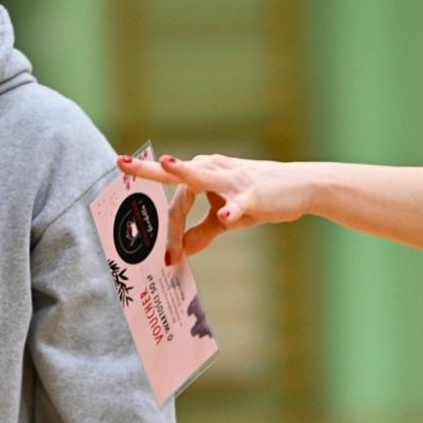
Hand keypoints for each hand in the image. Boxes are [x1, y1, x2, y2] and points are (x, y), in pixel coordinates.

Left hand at [118, 153, 311, 260]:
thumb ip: (202, 232)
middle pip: (177, 184)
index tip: (165, 259)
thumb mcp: (226, 217)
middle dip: (148, 176)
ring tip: (165, 164)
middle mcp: (212, 169)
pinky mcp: (254, 193)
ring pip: (202, 178)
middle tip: (121, 165)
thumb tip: (182, 251)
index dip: (166, 231)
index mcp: (202, 174)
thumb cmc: (259, 197)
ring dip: (184, 172)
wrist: (302, 186)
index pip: (173, 202)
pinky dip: (233, 210)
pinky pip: (240, 203)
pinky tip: (227, 216)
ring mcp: (233, 180)